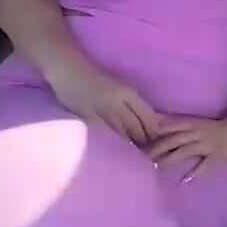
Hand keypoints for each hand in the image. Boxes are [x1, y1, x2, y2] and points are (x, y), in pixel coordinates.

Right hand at [45, 62, 164, 143]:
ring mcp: (101, 109)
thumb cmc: (96, 78)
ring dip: (128, 144)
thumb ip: (132, 102)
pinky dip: (110, 142)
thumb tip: (148, 120)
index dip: (153, 130)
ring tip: (134, 156)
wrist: (69, 71)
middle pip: (135, 126)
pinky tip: (114, 150)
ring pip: (120, 132)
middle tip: (147, 153)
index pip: (147, 115)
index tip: (157, 140)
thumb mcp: (120, 86)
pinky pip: (103, 132)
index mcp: (127, 92)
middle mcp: (117, 101)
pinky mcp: (87, 116)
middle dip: (142, 140)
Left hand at [145, 111, 226, 169]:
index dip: (153, 133)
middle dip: (156, 148)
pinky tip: (185, 180)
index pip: (168, 127)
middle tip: (141, 158)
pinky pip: (205, 164)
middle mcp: (197, 133)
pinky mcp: (217, 155)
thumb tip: (159, 127)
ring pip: (185, 150)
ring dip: (170, 159)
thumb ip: (181, 127)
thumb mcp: (198, 123)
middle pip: (172, 140)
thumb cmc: (219, 126)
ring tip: (157, 168)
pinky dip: (195, 172)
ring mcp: (207, 144)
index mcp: (192, 124)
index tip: (137, 141)